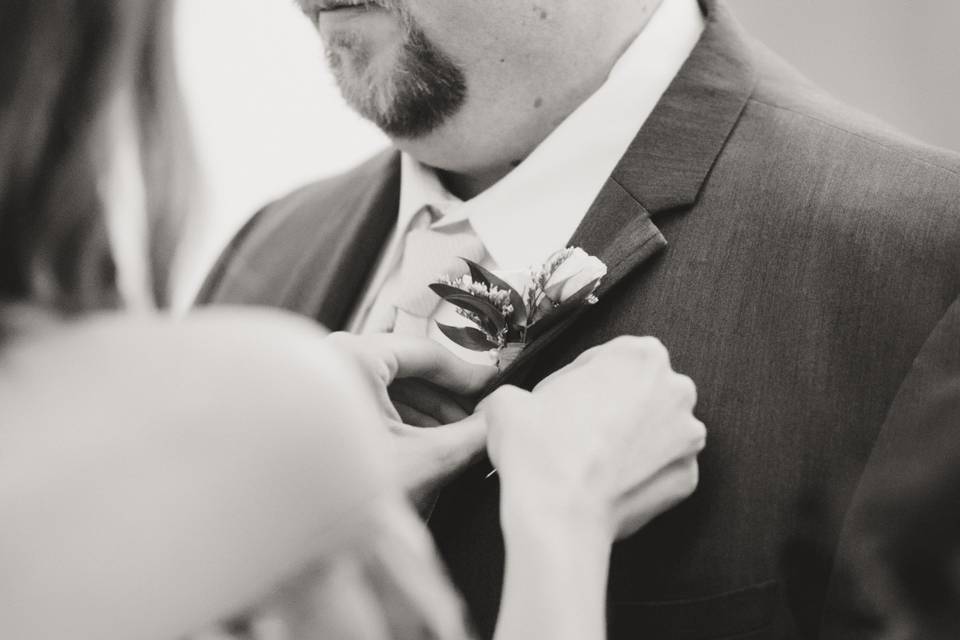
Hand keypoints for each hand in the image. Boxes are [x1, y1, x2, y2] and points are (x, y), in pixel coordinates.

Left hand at [326, 333, 496, 504]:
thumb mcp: (419, 460)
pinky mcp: (312, 405)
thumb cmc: (340, 486)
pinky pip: (363, 400)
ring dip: (422, 413)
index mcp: (356, 357)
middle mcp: (332, 357)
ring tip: (451, 440)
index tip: (492, 390)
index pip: (427, 353)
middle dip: (445, 400)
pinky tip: (417, 445)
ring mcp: (318, 381)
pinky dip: (394, 420)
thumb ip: (468, 438)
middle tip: (476, 421)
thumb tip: (498, 423)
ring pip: (385, 387)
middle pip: (406, 370)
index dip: (467, 375)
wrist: (284, 524)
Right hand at [483, 336, 704, 541]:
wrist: (559, 515)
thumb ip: (519, 392)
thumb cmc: (540, 452)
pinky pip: (662, 469)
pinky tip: (611, 481)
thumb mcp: (508, 401)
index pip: (607, 360)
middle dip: (614, 408)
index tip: (567, 400)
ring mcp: (687, 437)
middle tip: (579, 430)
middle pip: (640, 392)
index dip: (581, 381)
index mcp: (639, 355)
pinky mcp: (688, 477)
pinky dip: (641, 474)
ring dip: (632, 440)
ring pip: (656, 430)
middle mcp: (675, 390)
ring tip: (595, 458)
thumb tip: (515, 405)